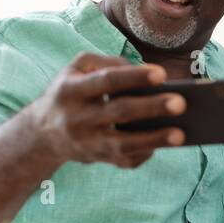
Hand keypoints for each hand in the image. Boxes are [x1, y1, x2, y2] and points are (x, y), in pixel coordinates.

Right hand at [28, 53, 186, 169]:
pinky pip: (126, 159)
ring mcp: (88, 143)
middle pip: (119, 113)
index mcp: (71, 90)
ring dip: (154, 140)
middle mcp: (77, 118)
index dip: (134, 77)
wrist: (42, 133)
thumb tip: (144, 70)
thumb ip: (108, 63)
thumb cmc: (70, 92)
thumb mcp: (76, 69)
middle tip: (181, 103)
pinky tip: (164, 143)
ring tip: (181, 134)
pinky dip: (146, 152)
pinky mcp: (98, 159)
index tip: (161, 74)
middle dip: (151, 108)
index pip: (106, 81)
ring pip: (123, 144)